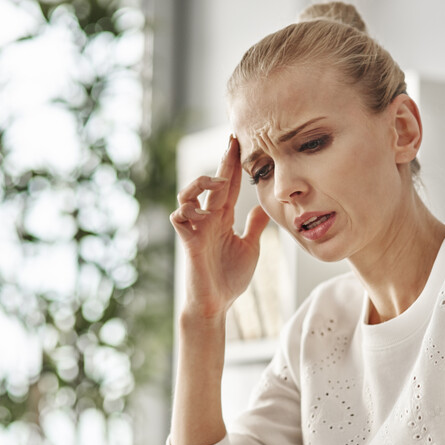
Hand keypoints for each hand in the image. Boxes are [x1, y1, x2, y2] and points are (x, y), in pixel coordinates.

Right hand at [171, 135, 269, 318]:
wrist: (216, 304)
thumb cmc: (229, 278)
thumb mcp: (249, 246)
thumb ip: (254, 225)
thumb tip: (265, 205)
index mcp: (222, 219)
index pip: (228, 186)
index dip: (233, 165)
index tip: (240, 142)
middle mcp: (208, 219)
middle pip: (212, 183)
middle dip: (222, 162)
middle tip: (232, 140)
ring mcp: (196, 229)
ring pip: (188, 194)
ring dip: (201, 183)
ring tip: (218, 183)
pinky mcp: (188, 241)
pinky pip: (179, 217)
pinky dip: (187, 210)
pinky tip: (201, 212)